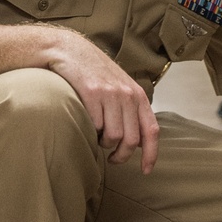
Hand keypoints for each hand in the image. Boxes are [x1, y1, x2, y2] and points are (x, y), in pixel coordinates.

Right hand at [45, 32, 159, 172]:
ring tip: (96, 135)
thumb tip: (139, 142)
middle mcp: (127, 94)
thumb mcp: (120, 87)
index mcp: (138, 95)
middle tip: (112, 158)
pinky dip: (89, 131)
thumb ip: (131, 110)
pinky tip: (85, 122)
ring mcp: (110, 93)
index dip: (151, 154)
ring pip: (112, 137)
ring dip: (103, 143)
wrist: (70, 50)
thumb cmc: (94, 73)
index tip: (146, 170)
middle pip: (131, 141)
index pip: (151, 130)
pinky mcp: (91, 93)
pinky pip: (94, 126)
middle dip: (121, 156)